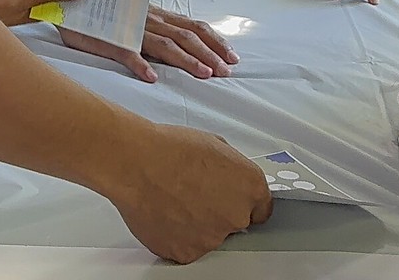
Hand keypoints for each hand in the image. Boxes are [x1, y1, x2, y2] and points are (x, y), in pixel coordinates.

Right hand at [60, 5, 238, 82]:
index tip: (233, 57)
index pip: (194, 27)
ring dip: (186, 60)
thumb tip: (184, 49)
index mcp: (159, 17)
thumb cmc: (108, 15)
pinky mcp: (109, 39)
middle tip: (227, 71)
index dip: (215, 41)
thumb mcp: (139, 21)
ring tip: (203, 74)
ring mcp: (131, 29)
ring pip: (164, 44)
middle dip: (210, 54)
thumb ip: (159, 33)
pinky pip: (126, 52)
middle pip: (187, 37)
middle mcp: (150, 20)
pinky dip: (139, 64)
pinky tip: (151, 78)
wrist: (72, 2)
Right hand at [102, 124, 270, 261]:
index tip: (233, 200)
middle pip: (235, 223)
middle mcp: (236, 216)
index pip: (261, 208)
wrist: (137, 165)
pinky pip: (186, 248)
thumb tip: (229, 178)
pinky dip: (177, 236)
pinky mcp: (187, 253)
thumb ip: (232, 170)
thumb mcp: (215, 145)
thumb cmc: (170, 150)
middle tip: (195, 194)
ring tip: (174, 200)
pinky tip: (166, 214)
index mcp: (250, 187)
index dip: (243, 202)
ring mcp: (212, 238)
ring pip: (209, 236)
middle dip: (219, 211)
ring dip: (197, 224)